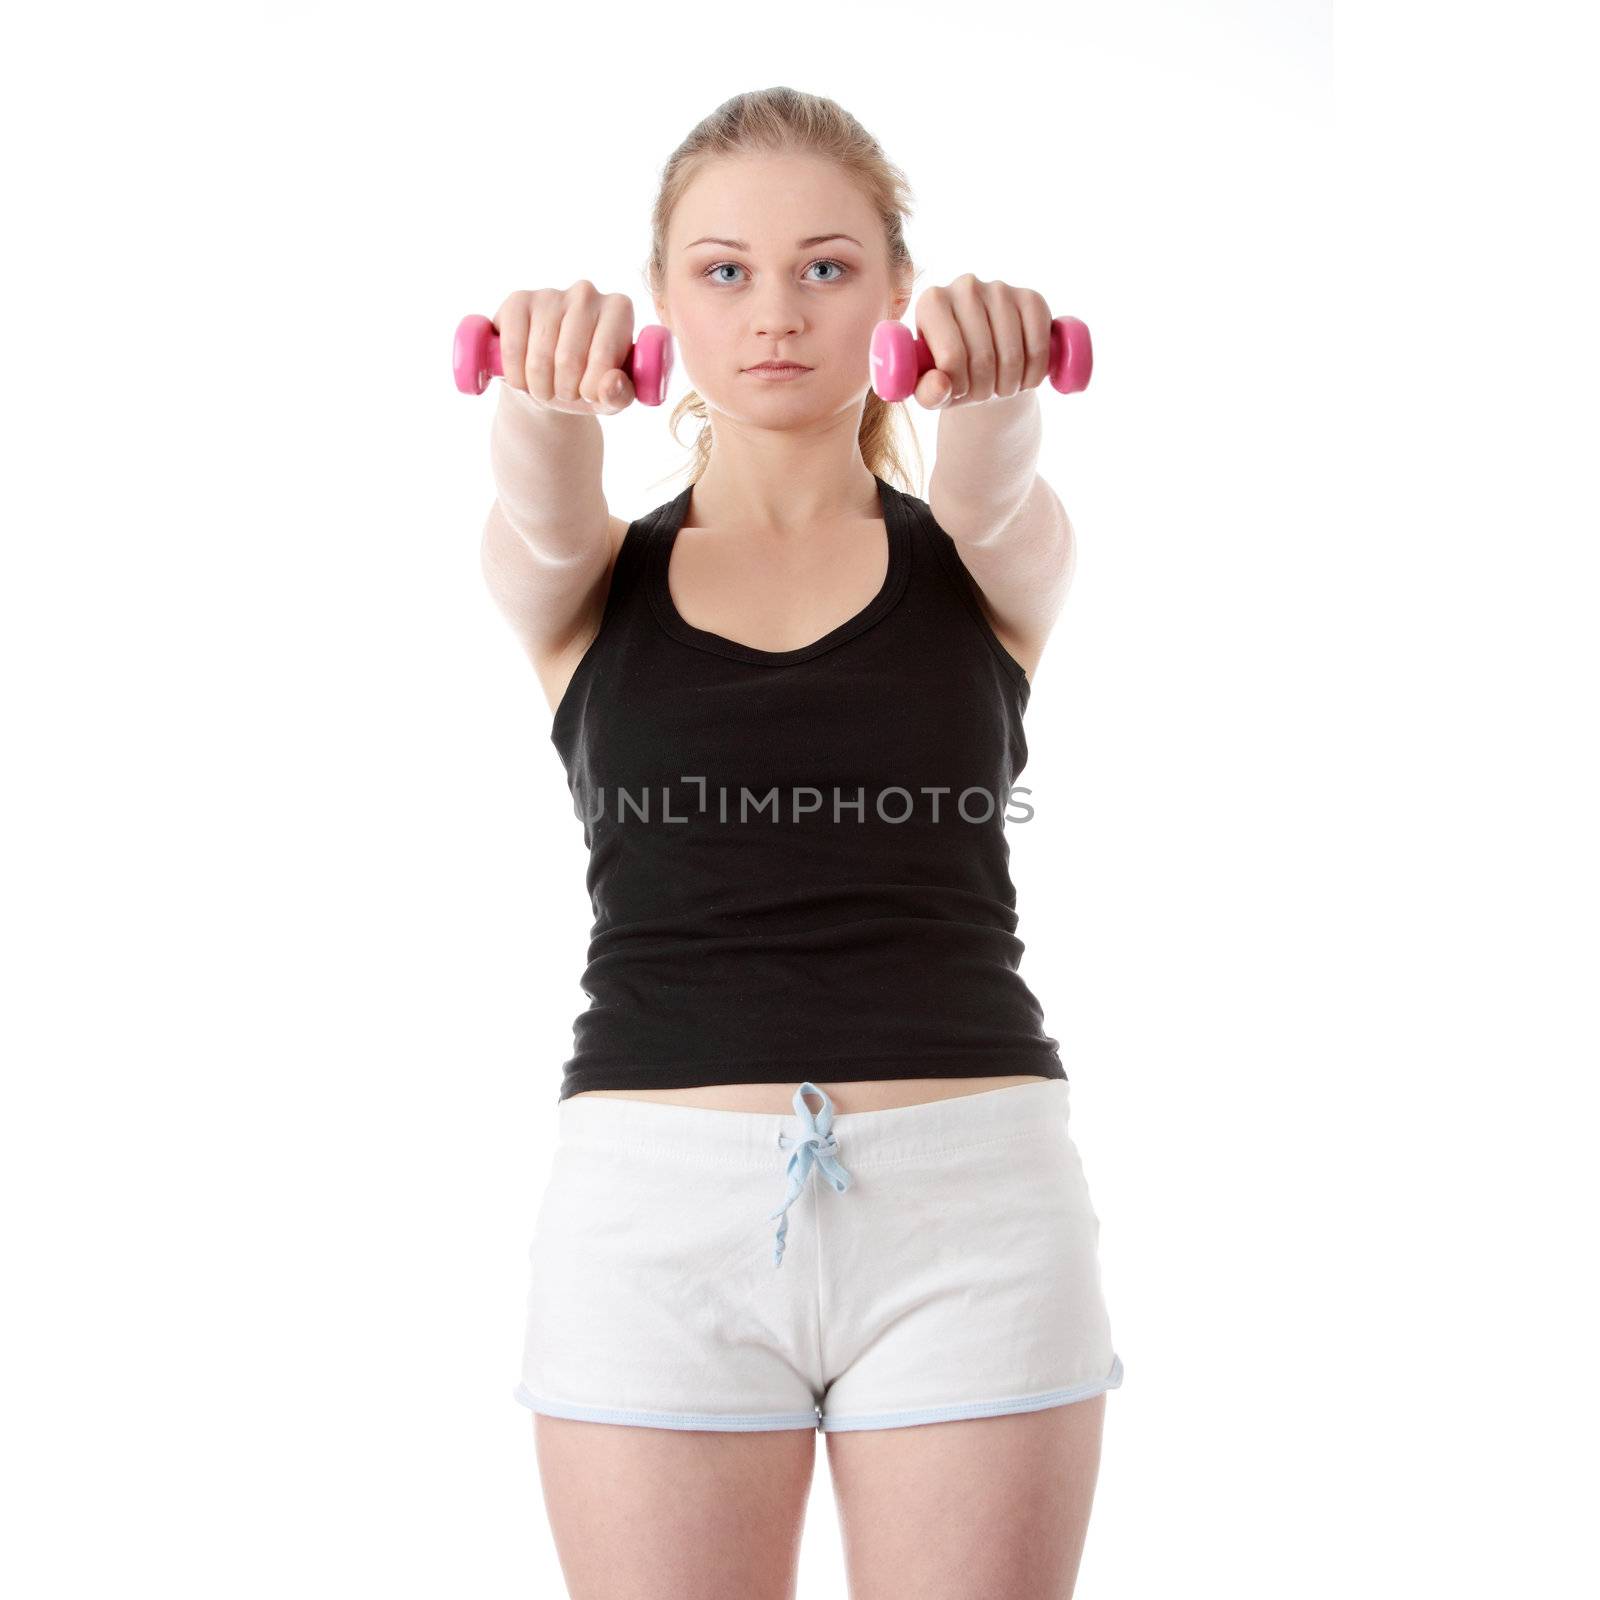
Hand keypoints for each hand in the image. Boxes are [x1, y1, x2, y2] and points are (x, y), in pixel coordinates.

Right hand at [491, 282, 641, 413]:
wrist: (548, 379)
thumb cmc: (587, 384)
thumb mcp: (610, 397)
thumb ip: (620, 395)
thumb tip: (612, 383)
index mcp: (619, 310)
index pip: (603, 358)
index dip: (593, 390)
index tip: (590, 394)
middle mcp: (586, 293)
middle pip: (569, 359)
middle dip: (565, 391)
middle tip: (566, 393)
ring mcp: (550, 294)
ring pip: (539, 358)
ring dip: (540, 388)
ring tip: (546, 387)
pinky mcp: (518, 301)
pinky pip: (512, 348)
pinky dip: (516, 376)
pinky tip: (523, 378)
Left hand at [906, 274, 1056, 409]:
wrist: (986, 364)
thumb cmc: (952, 375)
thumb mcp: (932, 390)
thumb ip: (927, 393)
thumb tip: (941, 386)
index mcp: (931, 303)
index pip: (951, 357)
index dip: (959, 387)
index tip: (958, 391)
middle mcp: (964, 287)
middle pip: (982, 359)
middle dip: (984, 390)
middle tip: (982, 394)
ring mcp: (1000, 289)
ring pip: (1012, 356)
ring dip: (1009, 386)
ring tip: (1000, 387)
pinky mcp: (1031, 297)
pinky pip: (1038, 348)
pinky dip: (1033, 375)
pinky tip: (1024, 378)